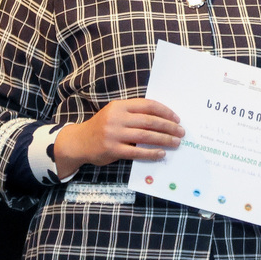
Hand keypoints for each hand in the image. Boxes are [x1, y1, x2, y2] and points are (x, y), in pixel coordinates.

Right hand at [54, 98, 182, 177]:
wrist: (79, 142)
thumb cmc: (102, 127)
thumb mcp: (115, 113)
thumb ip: (134, 113)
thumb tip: (163, 119)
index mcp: (119, 106)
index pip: (148, 105)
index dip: (165, 111)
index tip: (177, 119)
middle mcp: (116, 118)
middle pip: (149, 121)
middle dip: (168, 127)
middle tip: (181, 132)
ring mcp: (114, 134)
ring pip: (145, 136)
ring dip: (164, 139)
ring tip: (176, 142)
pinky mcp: (112, 149)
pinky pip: (137, 152)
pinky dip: (151, 153)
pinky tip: (161, 153)